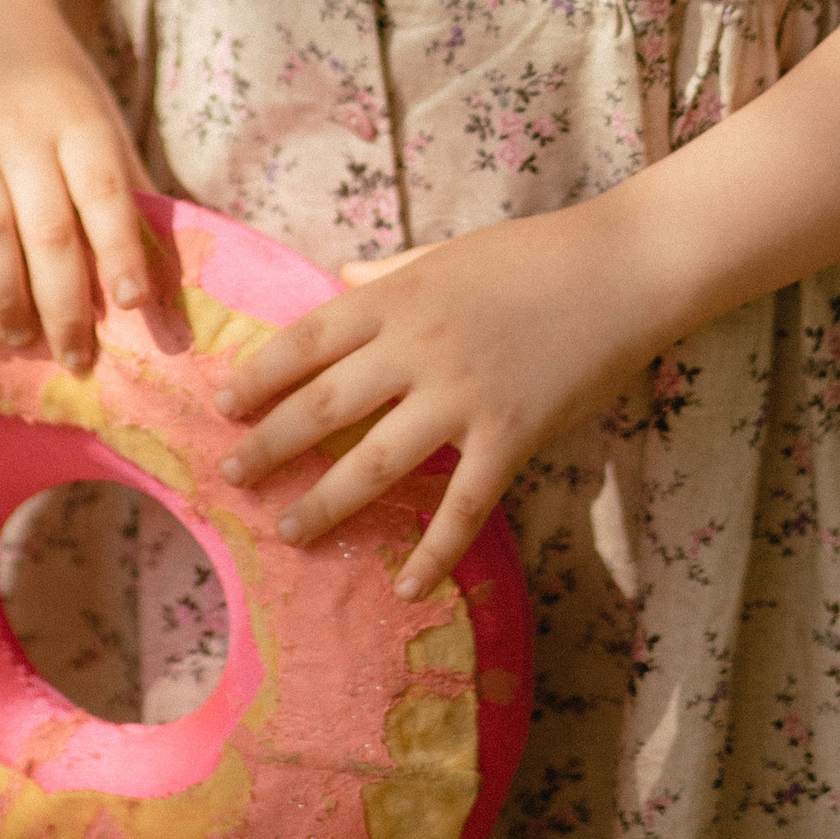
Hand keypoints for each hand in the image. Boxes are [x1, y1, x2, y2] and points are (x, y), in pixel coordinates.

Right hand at [0, 0, 156, 375]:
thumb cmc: (53, 82)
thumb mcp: (99, 114)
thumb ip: (124, 187)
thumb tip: (164, 279)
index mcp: (77, 114)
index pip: (103, 190)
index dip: (120, 252)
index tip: (133, 308)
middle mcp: (19, 125)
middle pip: (47, 228)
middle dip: (65, 305)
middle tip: (78, 359)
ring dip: (9, 303)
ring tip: (26, 344)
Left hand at [213, 200, 668, 596]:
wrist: (617, 268)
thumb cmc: (530, 256)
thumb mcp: (444, 253)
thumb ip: (389, 273)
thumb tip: (341, 280)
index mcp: (397, 298)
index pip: (307, 341)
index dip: (259, 376)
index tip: (222, 405)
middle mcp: (417, 347)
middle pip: (324, 404)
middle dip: (271, 443)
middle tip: (230, 475)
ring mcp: (462, 395)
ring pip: (375, 461)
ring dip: (325, 501)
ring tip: (287, 530)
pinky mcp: (510, 435)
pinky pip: (463, 506)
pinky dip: (433, 552)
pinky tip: (405, 585)